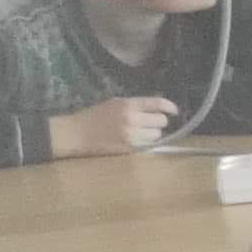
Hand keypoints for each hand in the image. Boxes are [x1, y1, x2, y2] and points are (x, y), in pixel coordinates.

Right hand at [52, 94, 177, 158]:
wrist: (78, 133)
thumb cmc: (95, 116)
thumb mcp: (114, 103)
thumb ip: (134, 105)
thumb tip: (155, 108)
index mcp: (127, 105)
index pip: (157, 104)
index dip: (169, 107)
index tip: (174, 110)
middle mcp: (132, 120)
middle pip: (161, 121)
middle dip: (158, 121)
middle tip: (150, 121)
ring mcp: (132, 136)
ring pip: (157, 135)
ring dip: (153, 133)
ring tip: (140, 131)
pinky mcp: (130, 148)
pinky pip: (148, 144)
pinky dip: (146, 142)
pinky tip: (136, 139)